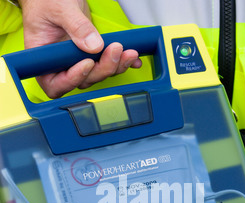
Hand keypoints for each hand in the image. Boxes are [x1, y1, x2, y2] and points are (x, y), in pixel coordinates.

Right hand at [19, 0, 141, 98]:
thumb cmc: (46, 0)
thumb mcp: (59, 8)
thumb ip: (76, 27)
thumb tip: (93, 46)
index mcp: (44, 59)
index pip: (55, 84)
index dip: (72, 79)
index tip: (87, 63)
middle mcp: (60, 65)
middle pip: (83, 80)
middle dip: (102, 69)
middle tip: (115, 50)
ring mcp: (76, 62)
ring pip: (97, 74)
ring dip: (114, 66)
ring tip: (128, 52)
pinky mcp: (91, 56)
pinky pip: (106, 65)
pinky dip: (121, 63)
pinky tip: (132, 59)